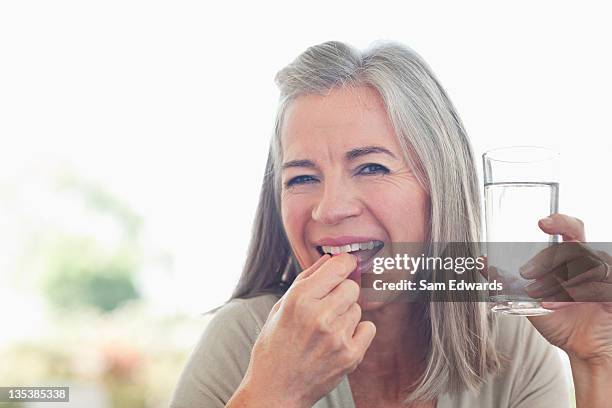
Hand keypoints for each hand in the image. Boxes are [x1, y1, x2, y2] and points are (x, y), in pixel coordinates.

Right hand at [234, 253, 375, 407]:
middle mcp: (319, 315)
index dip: (344, 263)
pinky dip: (358, 332)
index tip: (346, 265)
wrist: (275, 390)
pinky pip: (369, 328)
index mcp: (299, 299)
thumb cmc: (274, 347)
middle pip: (352, 286)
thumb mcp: (280, 307)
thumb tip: (329, 259)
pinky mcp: (350, 355)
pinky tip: (339, 340)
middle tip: (329, 306)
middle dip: (342, 292)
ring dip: (346, 314)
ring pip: (358, 308)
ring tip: (327, 329)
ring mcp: (337, 336)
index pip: (338, 266)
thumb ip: (306, 279)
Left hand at [521, 214, 611, 365]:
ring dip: (555, 281)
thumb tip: (483, 262)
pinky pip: (594, 287)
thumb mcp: (527, 300)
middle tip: (524, 273)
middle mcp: (592, 263)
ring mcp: (606, 277)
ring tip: (535, 295)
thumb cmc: (560, 321)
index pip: (571, 230)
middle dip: (545, 259)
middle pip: (571, 248)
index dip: (560, 221)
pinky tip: (550, 305)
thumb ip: (507, 280)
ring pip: (582, 266)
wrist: (582, 350)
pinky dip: (569, 295)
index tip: (541, 223)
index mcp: (574, 258)